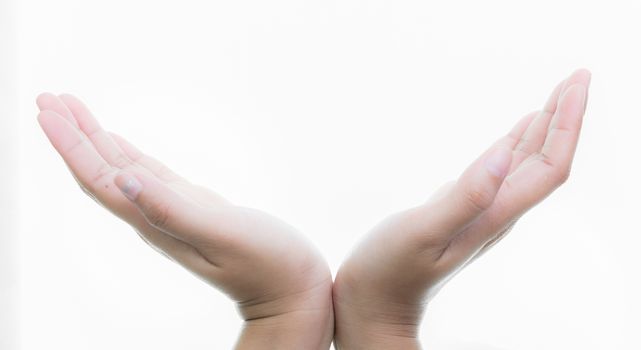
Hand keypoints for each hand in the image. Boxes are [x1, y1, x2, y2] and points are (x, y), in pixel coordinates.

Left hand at [37, 94, 333, 349]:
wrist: (291, 291)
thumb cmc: (266, 264)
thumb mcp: (221, 233)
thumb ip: (172, 209)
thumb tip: (122, 179)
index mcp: (155, 221)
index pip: (99, 179)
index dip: (71, 145)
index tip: (48, 110)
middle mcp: (156, 216)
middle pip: (102, 171)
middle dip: (74, 134)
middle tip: (50, 98)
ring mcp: (174, 211)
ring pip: (122, 170)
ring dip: (96, 140)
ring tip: (74, 110)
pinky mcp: (194, 207)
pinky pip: (149, 176)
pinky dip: (129, 155)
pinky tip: (120, 146)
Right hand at [332, 69, 590, 348]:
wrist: (375, 303)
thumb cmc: (391, 272)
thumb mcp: (423, 232)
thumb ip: (465, 197)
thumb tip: (503, 154)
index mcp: (494, 214)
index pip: (550, 166)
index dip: (568, 124)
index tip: (577, 82)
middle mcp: (495, 212)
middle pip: (545, 161)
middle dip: (564, 117)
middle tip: (577, 76)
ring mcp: (479, 212)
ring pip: (525, 165)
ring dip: (544, 130)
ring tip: (557, 97)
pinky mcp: (461, 210)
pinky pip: (500, 172)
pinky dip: (514, 147)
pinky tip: (515, 137)